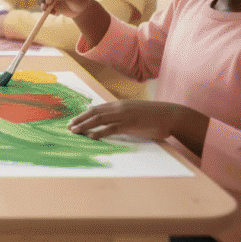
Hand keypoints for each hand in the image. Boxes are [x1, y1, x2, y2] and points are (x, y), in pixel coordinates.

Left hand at [68, 100, 191, 141]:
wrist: (171, 115)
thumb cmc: (155, 116)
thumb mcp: (135, 113)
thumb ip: (123, 115)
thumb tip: (112, 123)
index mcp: (120, 104)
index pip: (97, 108)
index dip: (84, 114)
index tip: (74, 120)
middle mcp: (119, 107)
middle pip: (94, 112)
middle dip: (80, 119)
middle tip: (68, 127)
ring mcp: (124, 115)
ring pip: (99, 119)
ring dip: (85, 125)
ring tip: (74, 131)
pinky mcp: (130, 124)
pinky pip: (111, 128)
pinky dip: (99, 132)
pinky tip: (91, 137)